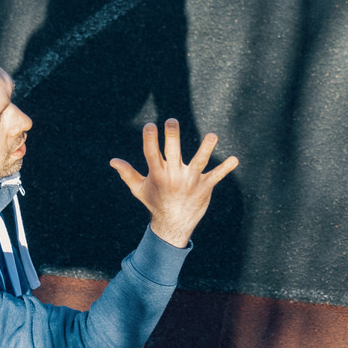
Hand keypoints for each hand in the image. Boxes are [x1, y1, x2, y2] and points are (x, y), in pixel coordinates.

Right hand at [110, 118, 239, 247]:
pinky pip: (216, 176)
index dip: (149, 139)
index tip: (149, 125)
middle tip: (171, 121)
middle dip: (172, 137)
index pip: (151, 154)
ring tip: (213, 135)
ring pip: (199, 162)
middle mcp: (173, 176)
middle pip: (173, 153)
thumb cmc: (155, 203)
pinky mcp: (204, 187)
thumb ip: (127, 173)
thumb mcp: (139, 189)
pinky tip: (235, 159)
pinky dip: (225, 168)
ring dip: (206, 148)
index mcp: (157, 174)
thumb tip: (113, 161)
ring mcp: (190, 181)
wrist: (173, 225)